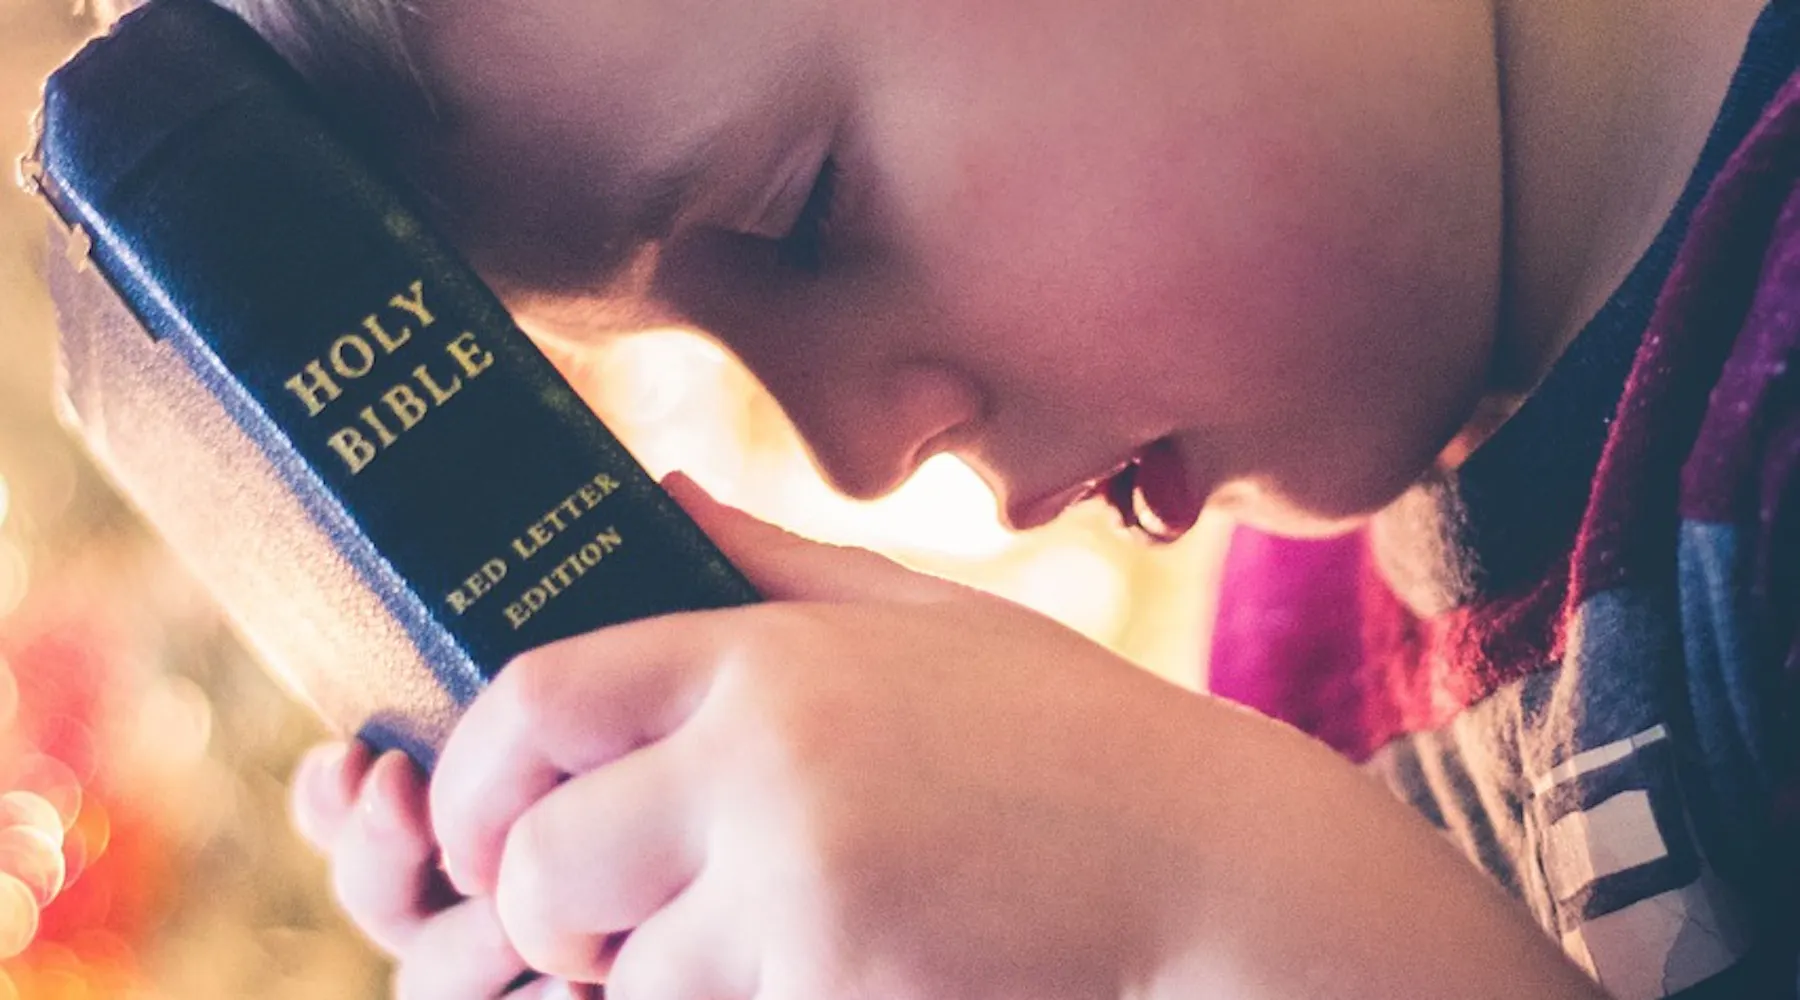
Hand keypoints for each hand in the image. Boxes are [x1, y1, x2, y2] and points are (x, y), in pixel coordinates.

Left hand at [303, 473, 1606, 999]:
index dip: (479, 774)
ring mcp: (801, 876)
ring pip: (617, 970)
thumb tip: (657, 492)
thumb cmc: (1059, 735)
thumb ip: (772, 565)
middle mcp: (763, 755)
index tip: (495, 827)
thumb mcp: (920, 617)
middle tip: (585, 930)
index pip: (538, 696)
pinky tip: (822, 971)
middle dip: (534, 911)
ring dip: (640, 981)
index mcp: (765, 655)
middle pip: (540, 855)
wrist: (1203, 857)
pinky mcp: (838, 975)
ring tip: (732, 950)